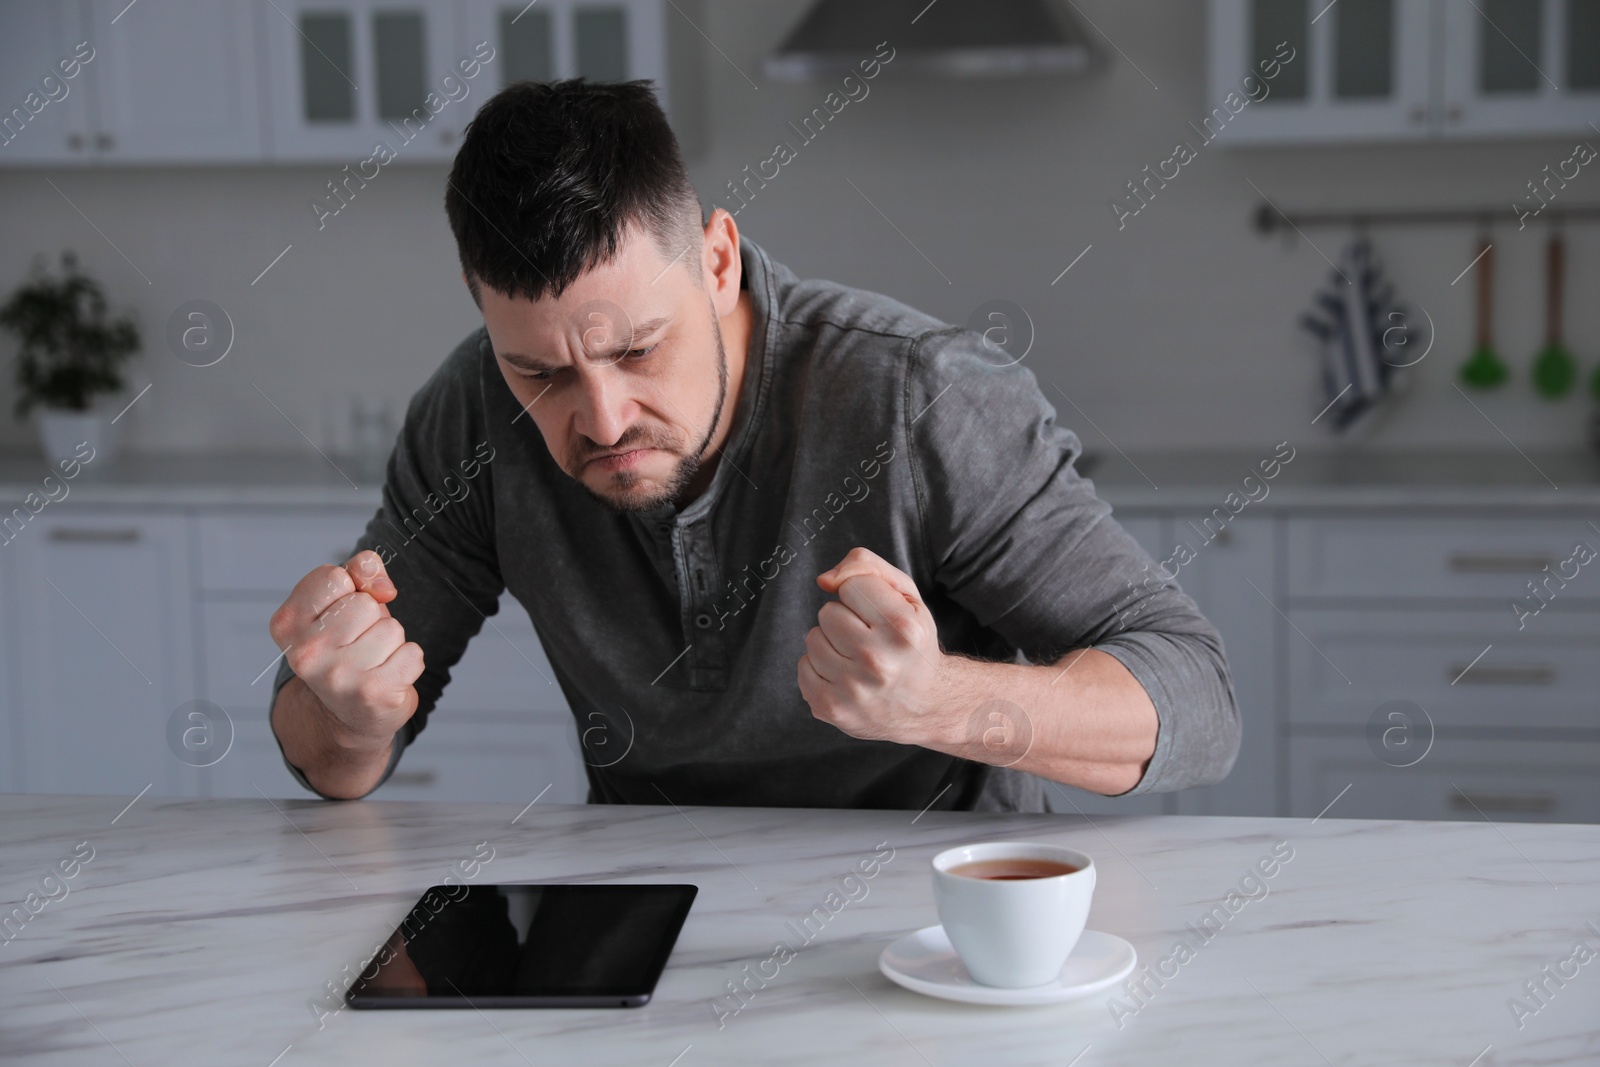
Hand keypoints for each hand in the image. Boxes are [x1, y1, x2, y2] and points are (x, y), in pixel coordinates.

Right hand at [268, 550, 424, 749]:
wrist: (347, 716)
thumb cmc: (346, 649)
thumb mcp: (340, 603)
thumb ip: (358, 573)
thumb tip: (384, 587)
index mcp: (287, 624)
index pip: (335, 577)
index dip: (349, 590)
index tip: (340, 615)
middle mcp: (306, 653)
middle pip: (366, 604)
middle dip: (372, 619)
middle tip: (357, 644)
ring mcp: (339, 676)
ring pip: (392, 628)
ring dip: (391, 642)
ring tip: (372, 661)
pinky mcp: (373, 693)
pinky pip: (413, 654)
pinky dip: (408, 662)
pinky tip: (387, 676)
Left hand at [798, 547, 956, 745]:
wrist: (926, 703)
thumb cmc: (911, 641)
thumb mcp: (906, 595)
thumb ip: (867, 567)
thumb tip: (824, 580)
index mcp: (902, 629)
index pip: (850, 585)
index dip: (863, 595)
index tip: (880, 615)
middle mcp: (878, 661)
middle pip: (828, 612)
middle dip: (845, 619)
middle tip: (869, 638)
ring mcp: (852, 689)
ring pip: (813, 638)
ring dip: (831, 643)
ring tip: (858, 657)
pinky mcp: (830, 707)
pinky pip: (803, 667)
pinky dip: (820, 667)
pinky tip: (846, 675)